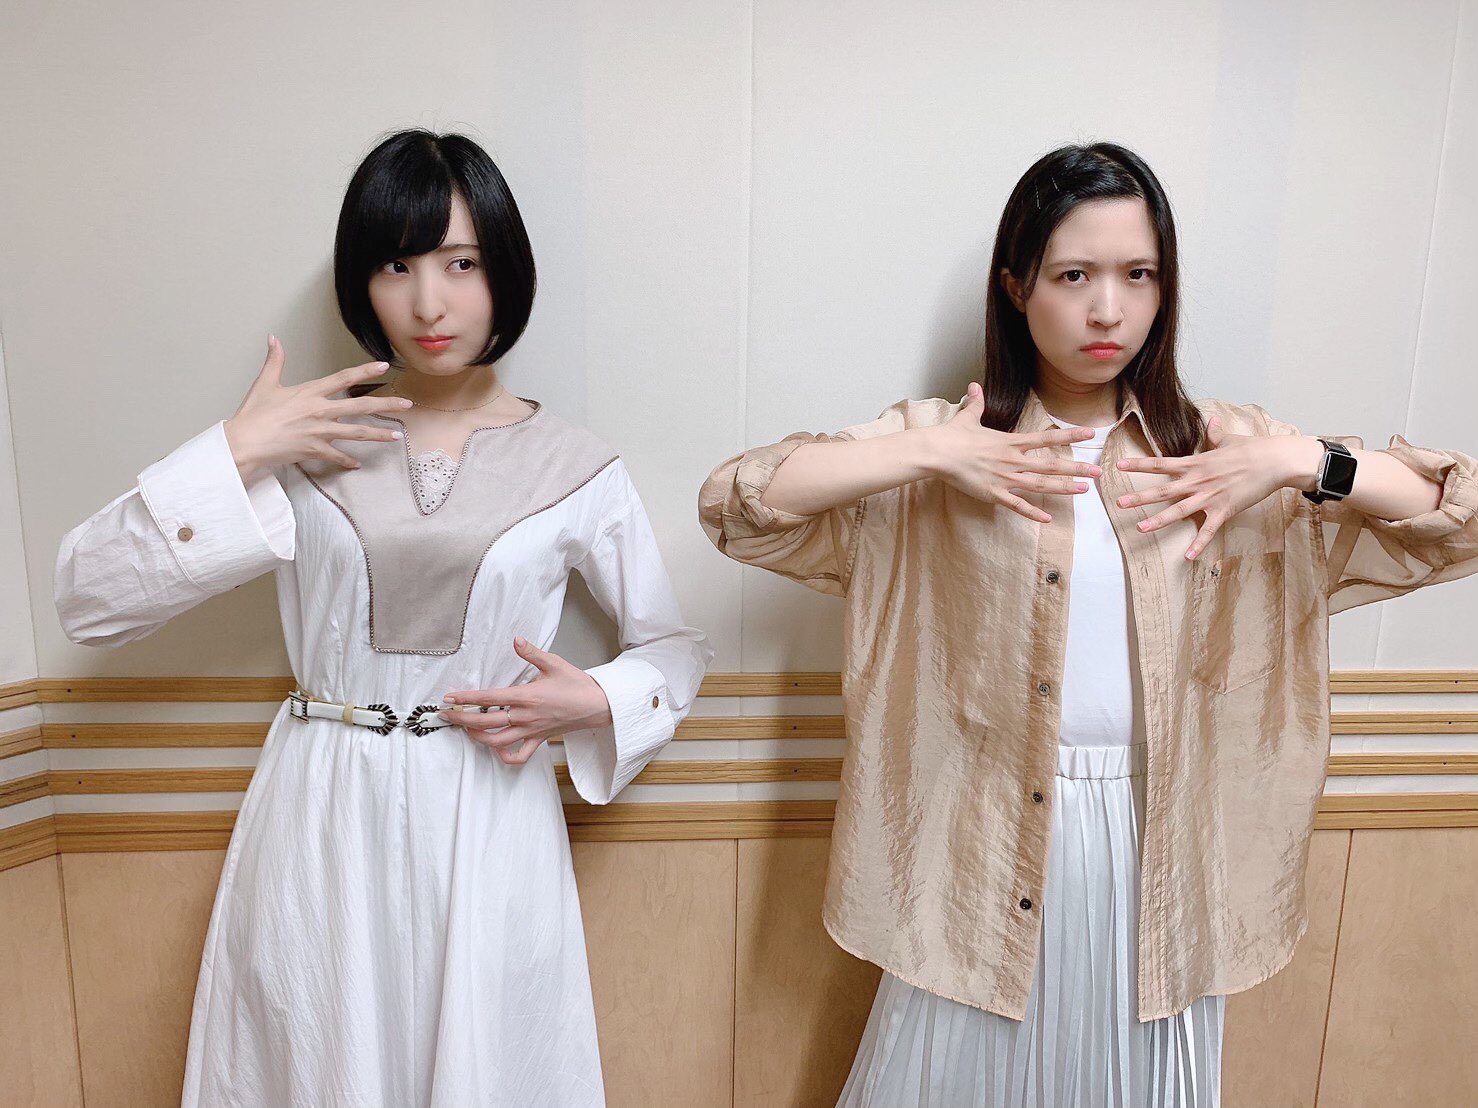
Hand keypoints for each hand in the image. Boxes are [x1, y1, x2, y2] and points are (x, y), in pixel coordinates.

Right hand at [223, 335, 414, 481]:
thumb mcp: (265, 384)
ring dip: (378, 435)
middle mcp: (320, 410)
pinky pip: (337, 457)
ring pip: (357, 433)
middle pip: (360, 406)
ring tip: (396, 437)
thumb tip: (274, 339)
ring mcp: (320, 432)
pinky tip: (357, 464)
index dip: (365, 370)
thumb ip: (275, 361)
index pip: (344, 378)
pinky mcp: (315, 450)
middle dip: (386, 405)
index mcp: (310, 392)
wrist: (245, 442)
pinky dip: (347, 461)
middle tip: (407, 404)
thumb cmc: (253, 415)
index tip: (384, 366)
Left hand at [438, 637, 613, 764]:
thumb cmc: (577, 685)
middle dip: (462, 719)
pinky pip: (519, 755)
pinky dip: (504, 756)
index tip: (450, 697)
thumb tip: (516, 640)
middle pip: (485, 723)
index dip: (466, 699)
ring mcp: (531, 731)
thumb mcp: (554, 663)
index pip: (489, 698)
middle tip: (446, 714)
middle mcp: (525, 716)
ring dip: (477, 737)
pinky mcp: (538, 739)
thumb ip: (531, 652)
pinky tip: (496, 748)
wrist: (598, 705)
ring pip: (497, 741)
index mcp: (527, 696)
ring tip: (465, 729)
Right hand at [925, 382, 1100, 522]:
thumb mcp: (968, 417)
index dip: (1070, 435)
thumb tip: (974, 386)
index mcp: (1011, 442)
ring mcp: (1005, 478)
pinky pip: (1017, 506)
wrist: (938, 453)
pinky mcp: (994, 494)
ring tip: (1083, 491)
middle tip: (1097, 472)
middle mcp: (1013, 460)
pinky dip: (1033, 513)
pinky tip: (1047, 519)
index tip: (1090, 434)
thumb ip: (976, 403)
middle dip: (1077, 468)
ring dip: (1063, 488)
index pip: (1047, 438)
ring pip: (1041, 485)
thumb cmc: (952, 436)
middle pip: (1051, 465)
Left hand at [1113, 416, 1322, 558]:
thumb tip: (1212, 421)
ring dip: (1159, 521)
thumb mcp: (1229, 440)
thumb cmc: (1252, 449)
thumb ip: (1216, 435)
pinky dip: (1199, 545)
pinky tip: (1188, 557)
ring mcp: (1210, 497)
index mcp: (1195, 463)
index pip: (1161, 464)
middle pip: (1163, 490)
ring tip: (1140, 528)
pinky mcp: (1224, 510)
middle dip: (1140, 497)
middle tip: (1119, 503)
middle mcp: (1197, 481)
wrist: (1274, 460)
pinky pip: (1208, 530)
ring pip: (1179, 511)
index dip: (1139, 465)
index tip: (1119, 465)